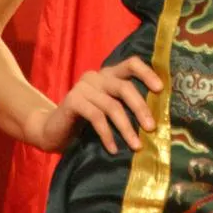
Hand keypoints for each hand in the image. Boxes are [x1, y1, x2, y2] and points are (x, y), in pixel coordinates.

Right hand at [26, 57, 162, 154]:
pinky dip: (107, 135)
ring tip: (136, 146)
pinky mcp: (73, 101)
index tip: (161, 90)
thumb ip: (124, 106)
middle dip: (140, 108)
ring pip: (112, 105)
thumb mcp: (108, 111)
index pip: (131, 63)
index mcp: (108, 74)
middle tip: (152, 128)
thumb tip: (155, 118)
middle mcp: (97, 76)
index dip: (147, 73)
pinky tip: (114, 150)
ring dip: (126, 128)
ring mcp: (83, 87)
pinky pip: (96, 118)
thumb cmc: (85, 124)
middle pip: (124, 87)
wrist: (52, 132)